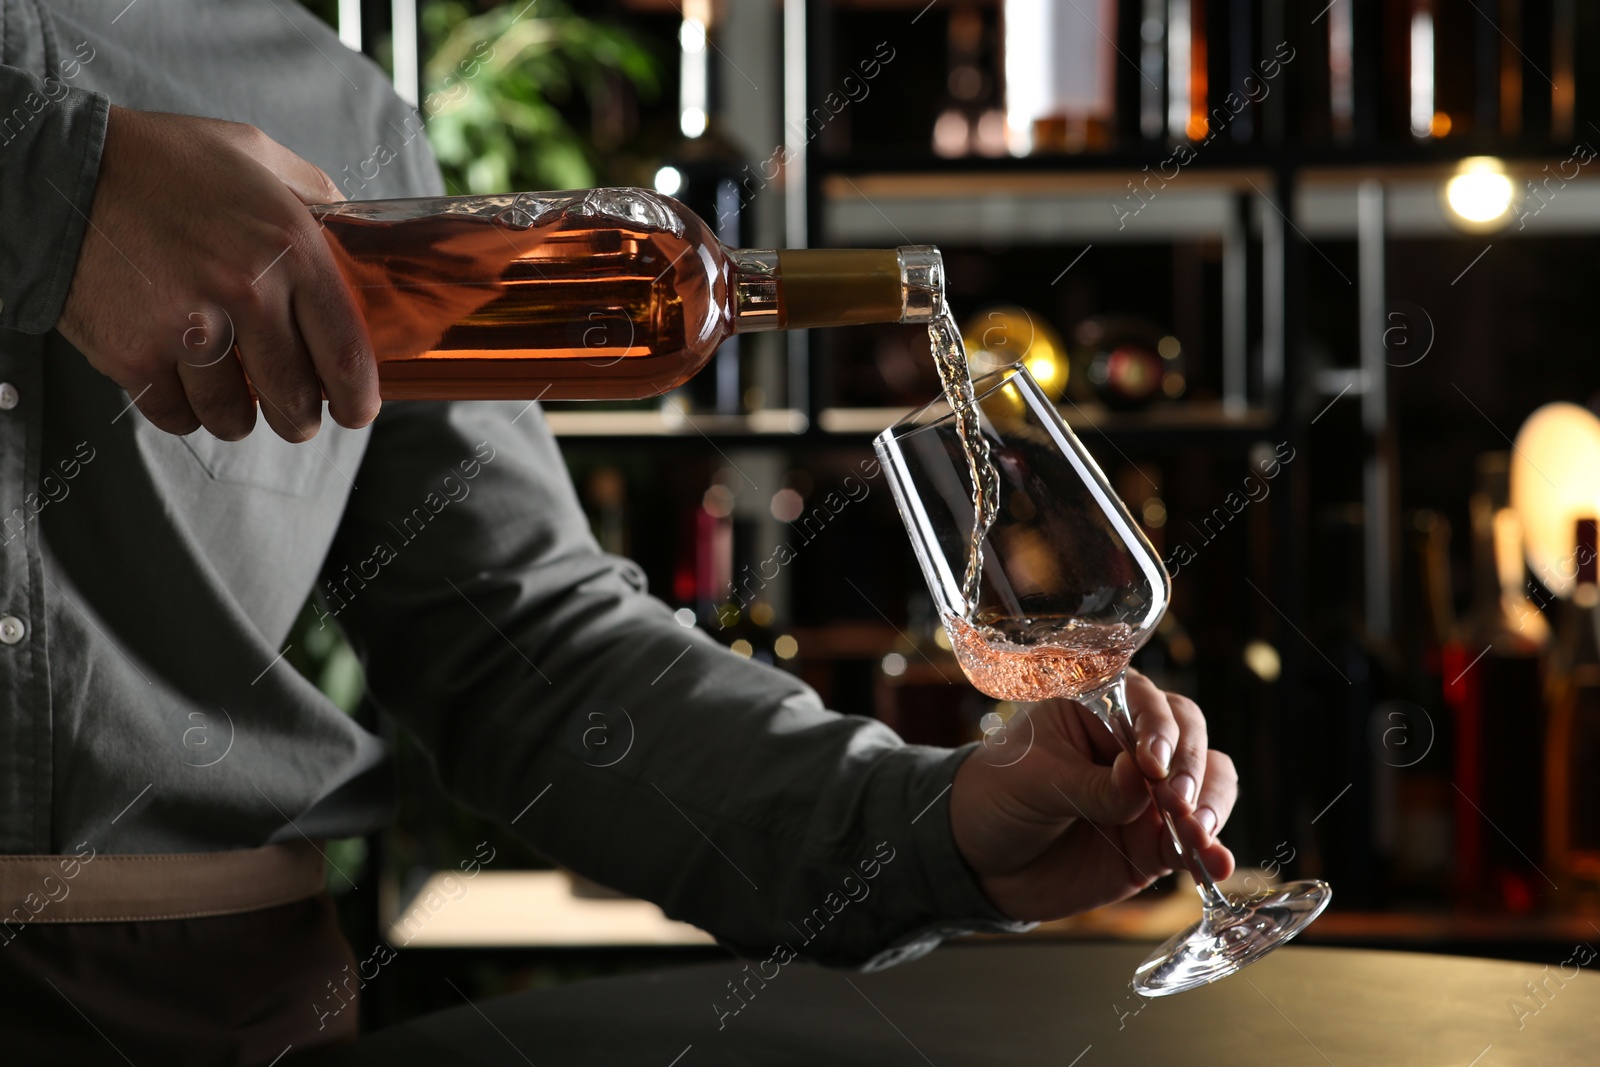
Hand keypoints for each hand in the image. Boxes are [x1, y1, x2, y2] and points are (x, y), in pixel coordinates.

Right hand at [56, 105, 377, 441]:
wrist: (60, 169)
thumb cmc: (164, 162)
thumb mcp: (255, 154)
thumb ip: (314, 193)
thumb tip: (356, 234)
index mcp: (290, 248)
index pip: (346, 354)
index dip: (357, 398)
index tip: (355, 410)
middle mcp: (246, 292)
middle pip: (295, 400)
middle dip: (301, 420)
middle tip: (296, 416)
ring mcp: (188, 328)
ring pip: (234, 419)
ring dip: (238, 417)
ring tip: (233, 397)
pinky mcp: (133, 353)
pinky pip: (176, 415)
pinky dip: (184, 411)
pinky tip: (184, 386)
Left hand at [949, 670, 1237, 920]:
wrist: (979, 860)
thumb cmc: (996, 797)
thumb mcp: (1032, 782)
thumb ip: (1089, 785)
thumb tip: (1139, 779)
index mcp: (1097, 706)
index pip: (1146, 702)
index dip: (1158, 729)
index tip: (1150, 764)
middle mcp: (1132, 743)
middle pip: (1188, 737)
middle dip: (1189, 769)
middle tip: (1175, 803)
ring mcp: (1149, 792)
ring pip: (1207, 784)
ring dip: (1210, 805)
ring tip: (1197, 834)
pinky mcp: (1156, 838)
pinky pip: (1197, 839)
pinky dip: (1212, 850)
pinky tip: (1216, 863)